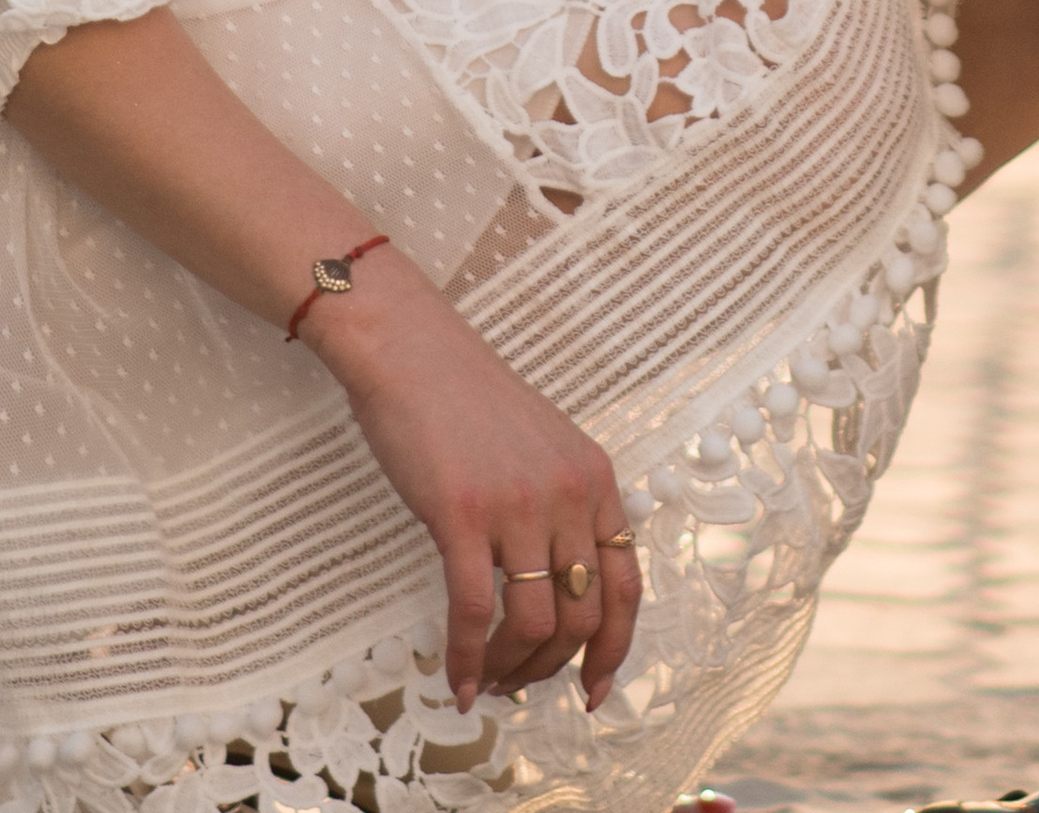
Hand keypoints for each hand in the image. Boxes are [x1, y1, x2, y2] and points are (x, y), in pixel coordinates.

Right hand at [311, 260, 638, 713]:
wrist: (411, 350)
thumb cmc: (466, 398)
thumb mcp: (542, 444)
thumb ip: (561, 502)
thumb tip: (560, 582)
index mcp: (594, 478)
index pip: (627, 584)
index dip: (615, 648)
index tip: (594, 688)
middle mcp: (568, 494)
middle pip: (583, 617)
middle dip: (554, 668)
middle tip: (520, 685)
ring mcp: (517, 506)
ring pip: (536, 625)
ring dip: (512, 670)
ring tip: (487, 682)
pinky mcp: (462, 515)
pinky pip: (474, 612)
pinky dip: (467, 659)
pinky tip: (455, 681)